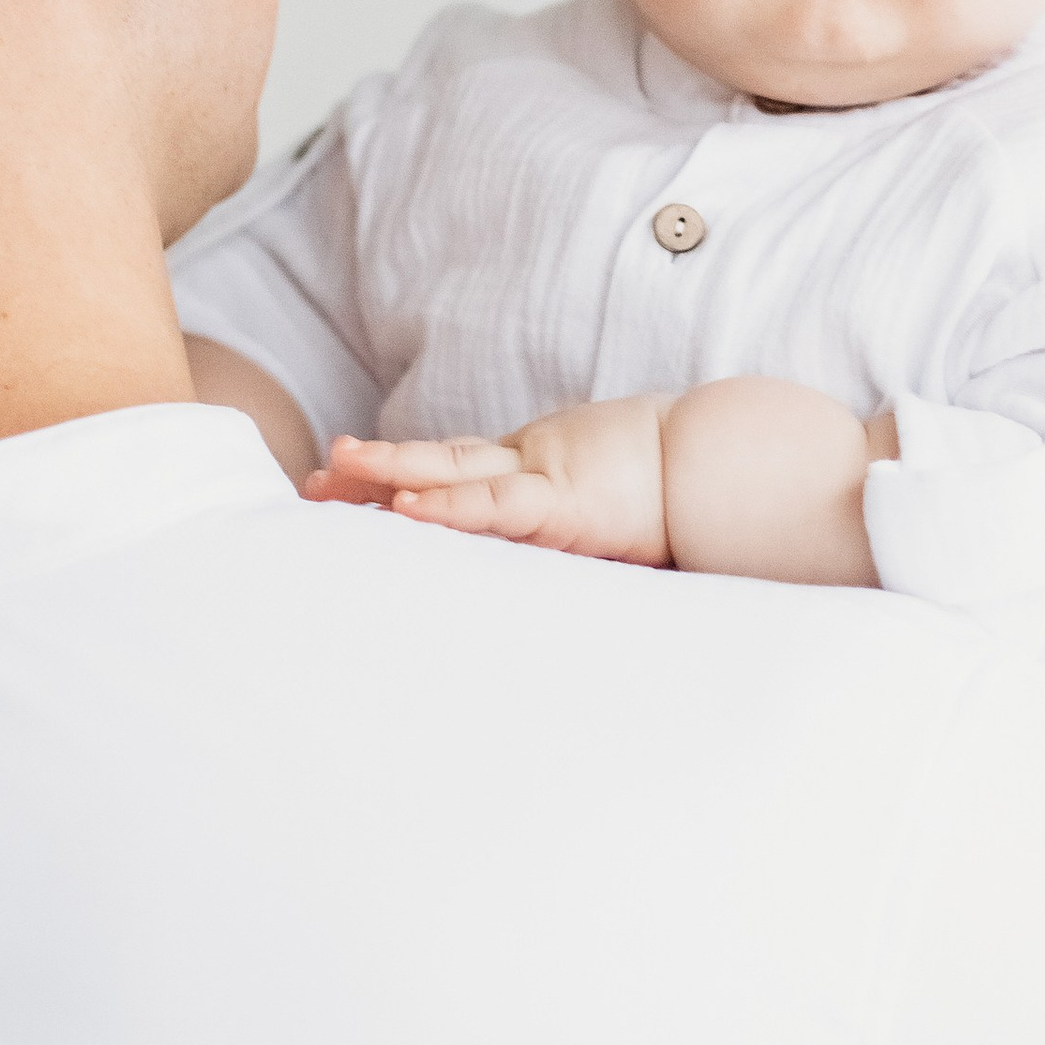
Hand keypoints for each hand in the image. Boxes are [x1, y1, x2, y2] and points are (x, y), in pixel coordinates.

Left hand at [305, 394, 673, 562]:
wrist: (730, 468)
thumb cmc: (683, 497)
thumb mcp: (615, 524)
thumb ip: (574, 534)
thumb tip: (540, 582)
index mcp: (540, 474)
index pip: (460, 469)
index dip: (405, 472)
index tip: (350, 482)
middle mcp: (531, 469)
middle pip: (436, 462)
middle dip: (372, 471)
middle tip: (314, 481)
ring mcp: (544, 477)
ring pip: (451, 469)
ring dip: (389, 472)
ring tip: (332, 471)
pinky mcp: (565, 500)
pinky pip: (498, 505)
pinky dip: (452, 506)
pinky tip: (408, 506)